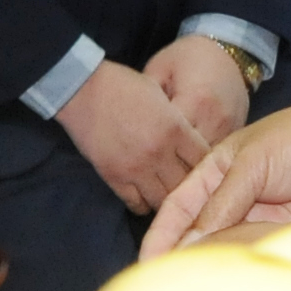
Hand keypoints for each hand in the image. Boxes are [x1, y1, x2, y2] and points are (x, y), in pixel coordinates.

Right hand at [57, 58, 212, 217]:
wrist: (82, 89)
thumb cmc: (122, 85)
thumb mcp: (160, 94)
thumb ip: (178, 120)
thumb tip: (190, 140)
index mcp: (175, 128)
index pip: (204, 159)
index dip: (207, 166)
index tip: (205, 169)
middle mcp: (159, 152)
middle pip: (187, 185)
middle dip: (190, 187)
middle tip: (190, 189)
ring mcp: (136, 168)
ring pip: (163, 200)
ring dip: (168, 199)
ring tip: (168, 196)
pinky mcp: (114, 177)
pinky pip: (136, 204)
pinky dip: (143, 205)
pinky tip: (145, 198)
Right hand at [141, 39, 290, 255]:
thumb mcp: (253, 164)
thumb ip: (222, 205)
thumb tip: (189, 243)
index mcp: (216, 171)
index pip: (178, 208)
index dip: (159, 236)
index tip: (143, 265)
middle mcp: (233, 197)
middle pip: (198, 234)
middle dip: (180, 260)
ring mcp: (259, 217)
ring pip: (225, 249)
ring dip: (212, 269)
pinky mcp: (286, 233)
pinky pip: (256, 254)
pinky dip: (243, 268)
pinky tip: (231, 285)